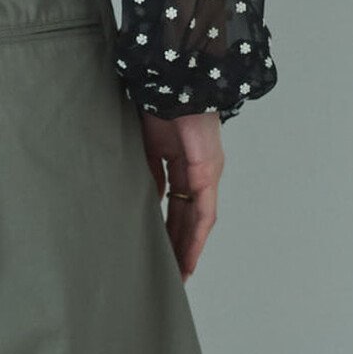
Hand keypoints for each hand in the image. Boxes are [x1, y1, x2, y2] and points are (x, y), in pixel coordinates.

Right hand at [139, 107, 224, 280]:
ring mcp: (206, 170)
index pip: (175, 203)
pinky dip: (196, 237)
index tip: (159, 251)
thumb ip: (147, 173)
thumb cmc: (154, 102)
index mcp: (181, 160)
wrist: (170, 79)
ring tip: (179, 274)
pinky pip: (204, 212)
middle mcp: (198, 169)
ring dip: (188, 248)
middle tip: (170, 272)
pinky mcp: (208, 171)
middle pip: (188, 216)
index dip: (168, 229)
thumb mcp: (144, 147)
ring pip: (198, 220)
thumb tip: (144, 199)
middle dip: (178, 245)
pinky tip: (189, 256)